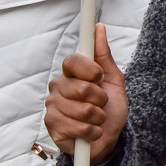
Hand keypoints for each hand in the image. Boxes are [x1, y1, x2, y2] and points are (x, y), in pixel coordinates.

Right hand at [45, 23, 127, 164]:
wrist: (108, 137)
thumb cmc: (110, 106)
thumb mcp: (113, 80)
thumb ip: (104, 56)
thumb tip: (98, 28)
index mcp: (72, 73)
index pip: (72, 61)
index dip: (89, 69)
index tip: (99, 76)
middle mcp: (58, 88)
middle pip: (80, 87)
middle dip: (100, 98)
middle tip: (102, 103)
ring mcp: (53, 108)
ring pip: (82, 109)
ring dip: (98, 117)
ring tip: (97, 119)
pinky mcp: (52, 127)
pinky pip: (77, 127)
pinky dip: (91, 131)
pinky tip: (90, 132)